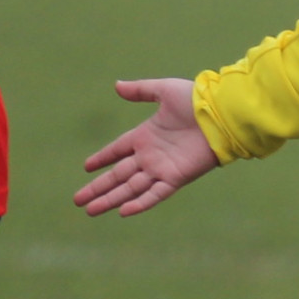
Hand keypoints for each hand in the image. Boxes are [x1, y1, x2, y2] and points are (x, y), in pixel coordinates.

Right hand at [74, 78, 220, 216]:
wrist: (221, 114)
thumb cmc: (196, 101)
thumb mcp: (164, 90)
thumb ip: (141, 91)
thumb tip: (117, 86)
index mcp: (146, 135)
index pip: (118, 150)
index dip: (102, 158)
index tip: (87, 167)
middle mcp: (151, 155)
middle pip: (118, 175)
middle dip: (98, 188)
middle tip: (78, 200)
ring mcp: (162, 168)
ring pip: (130, 188)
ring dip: (110, 199)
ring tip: (90, 210)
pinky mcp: (176, 177)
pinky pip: (155, 194)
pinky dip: (140, 203)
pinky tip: (122, 212)